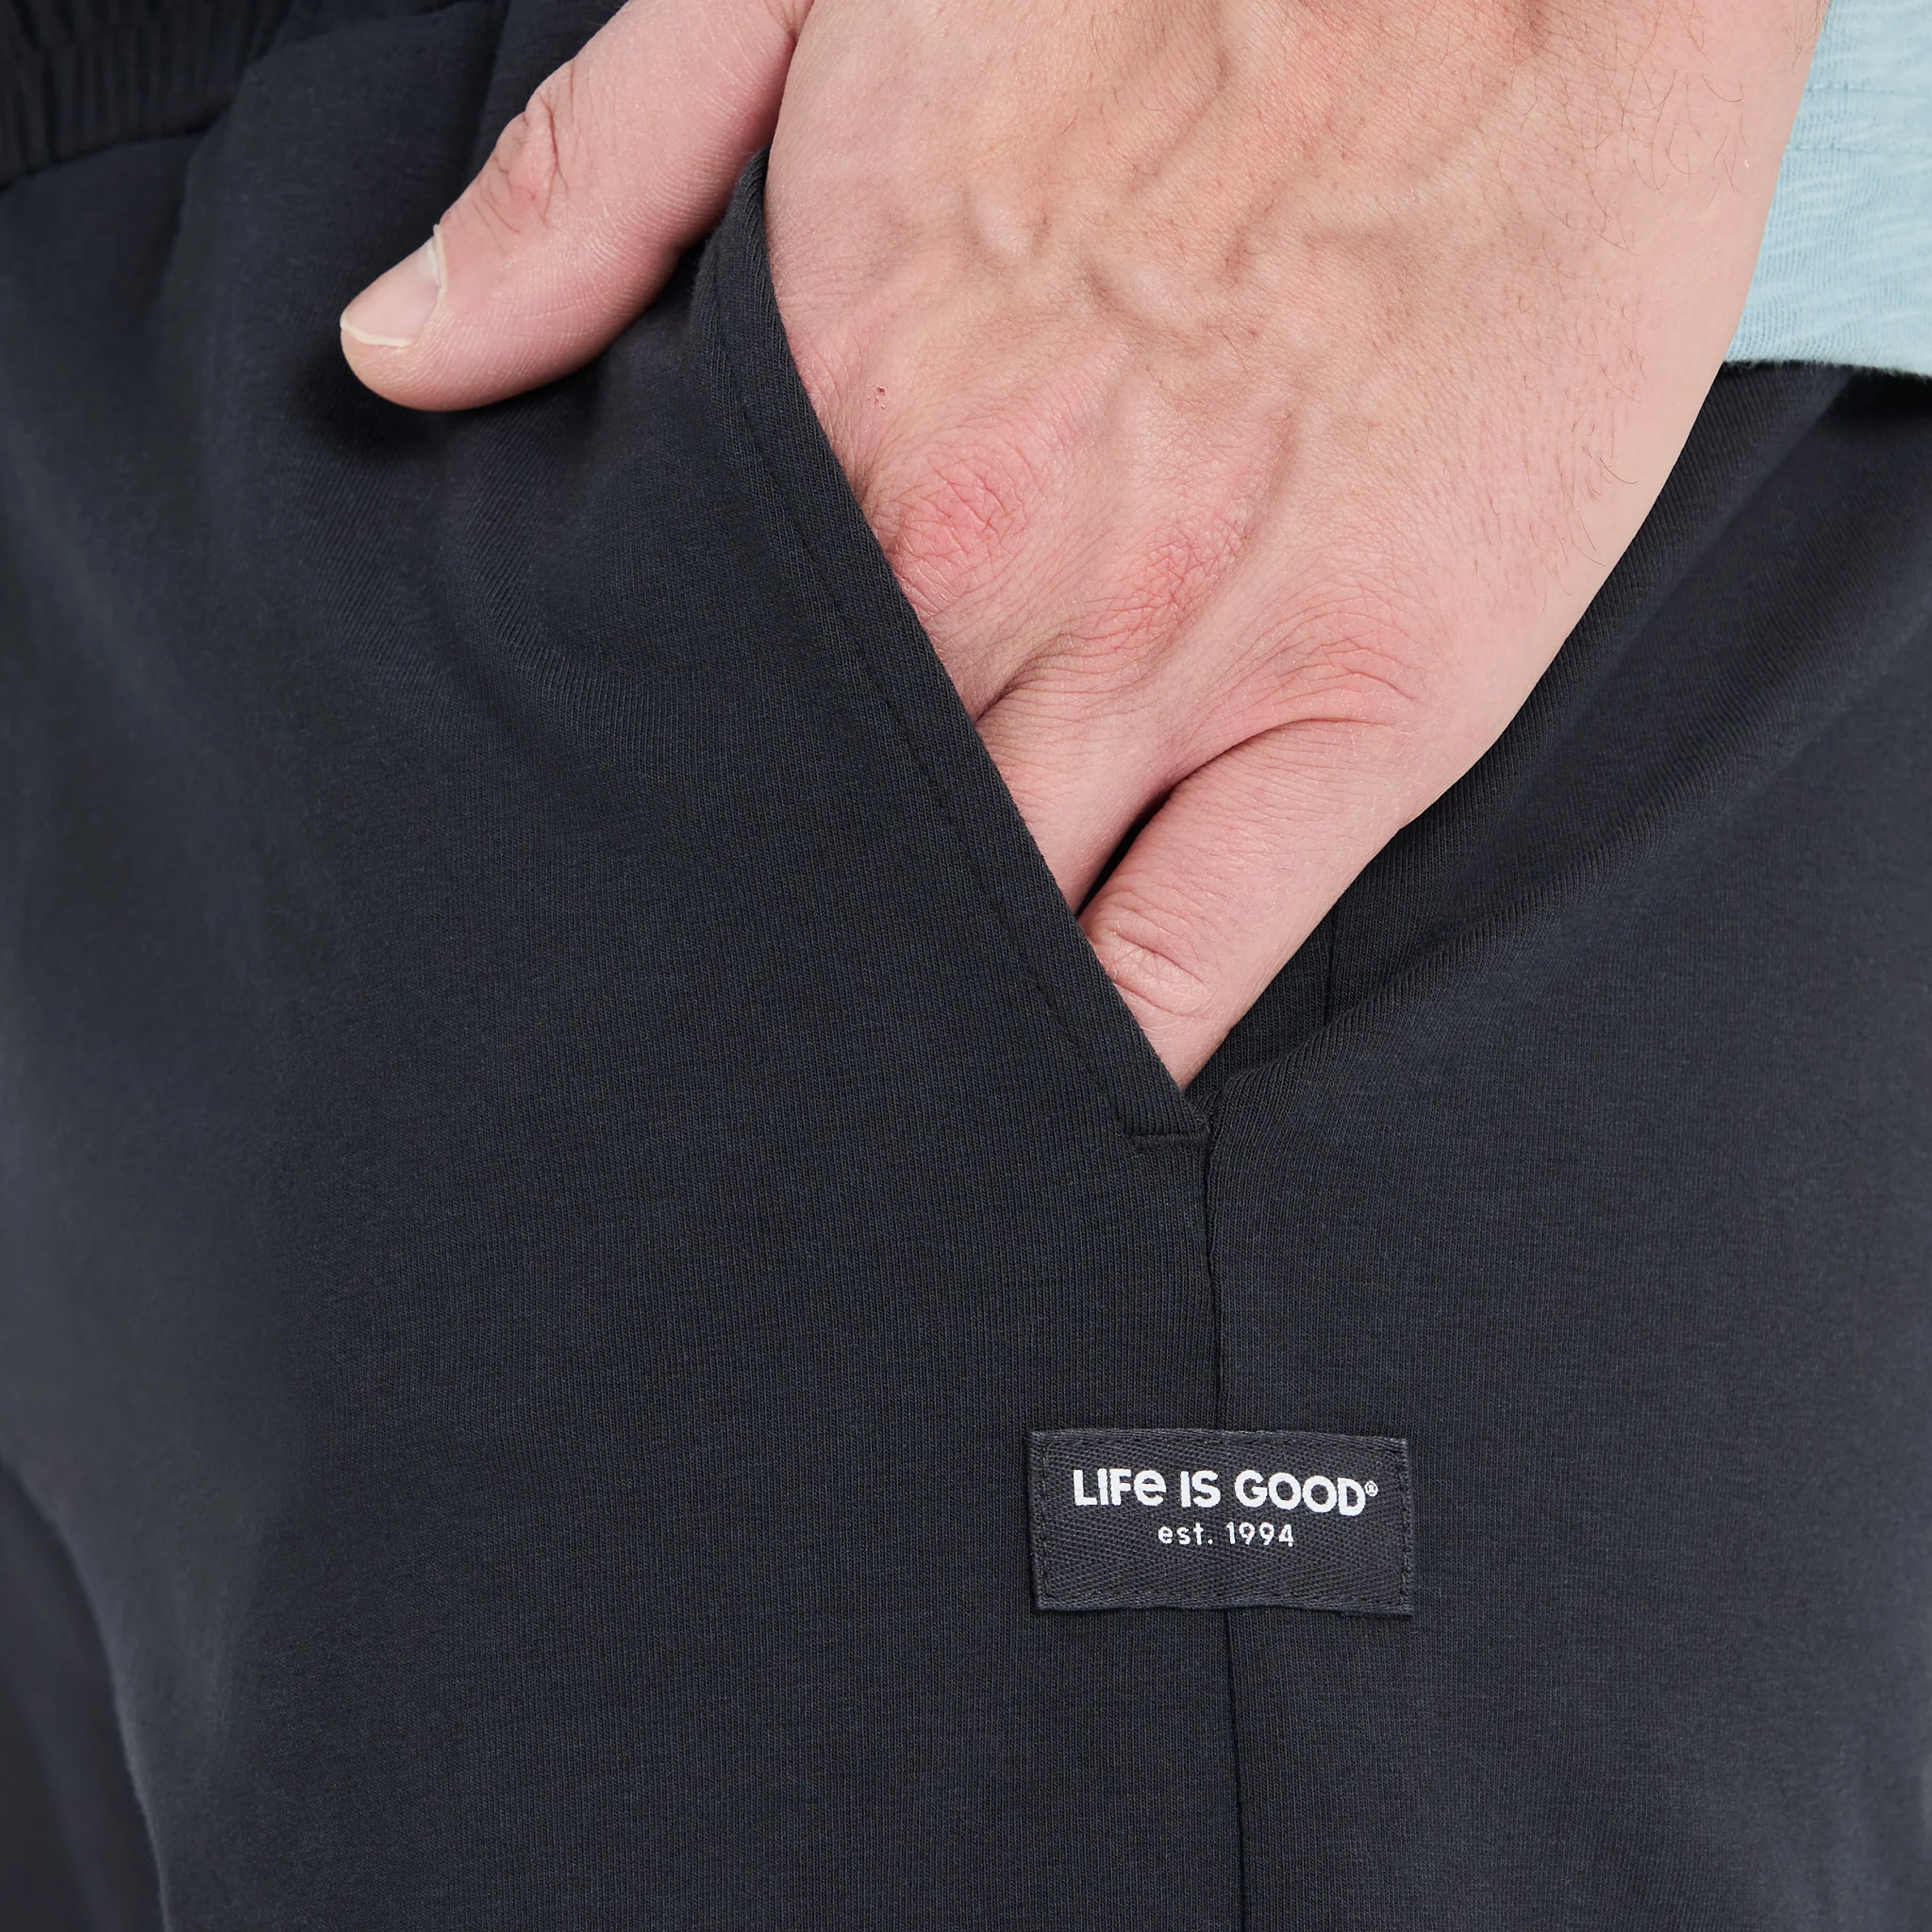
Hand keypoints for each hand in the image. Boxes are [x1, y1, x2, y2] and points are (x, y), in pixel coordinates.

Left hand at [341, 0, 1820, 1083]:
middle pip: (819, 850)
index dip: (629, 837)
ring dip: (898, 1045)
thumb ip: (601, 177)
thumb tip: (401, 355)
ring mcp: (1193, 653)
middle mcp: (1000, 567)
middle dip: (743, 967)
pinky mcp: (1374, 700)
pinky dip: (1096, 1061)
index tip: (587, 918)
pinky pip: (1192, 958)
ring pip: (986, 933)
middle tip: (676, 1089)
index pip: (690, 710)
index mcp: (855, 412)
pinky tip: (1033, 1131)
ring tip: (824, 1153)